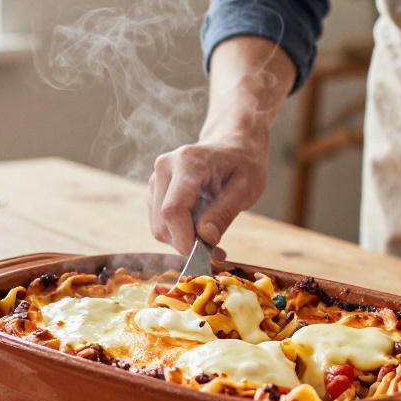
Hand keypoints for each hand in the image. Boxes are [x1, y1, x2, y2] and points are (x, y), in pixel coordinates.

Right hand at [148, 137, 267, 254]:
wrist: (233, 143)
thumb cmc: (244, 163)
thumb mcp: (246, 188)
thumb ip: (223, 212)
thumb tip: (206, 239)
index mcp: (187, 163)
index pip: (172, 211)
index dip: (184, 240)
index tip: (207, 257)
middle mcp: (164, 168)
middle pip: (162, 223)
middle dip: (186, 243)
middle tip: (217, 251)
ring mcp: (156, 179)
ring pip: (158, 226)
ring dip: (183, 240)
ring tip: (211, 238)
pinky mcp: (155, 190)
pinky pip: (160, 222)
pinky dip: (179, 233)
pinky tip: (200, 229)